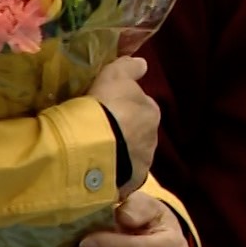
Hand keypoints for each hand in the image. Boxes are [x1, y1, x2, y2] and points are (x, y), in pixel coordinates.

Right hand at [89, 56, 157, 194]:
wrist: (92, 145)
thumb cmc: (105, 105)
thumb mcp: (115, 76)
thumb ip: (129, 69)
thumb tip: (142, 63)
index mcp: (151, 111)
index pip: (142, 107)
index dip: (126, 108)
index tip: (110, 109)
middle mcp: (153, 138)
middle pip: (138, 133)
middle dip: (124, 132)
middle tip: (101, 132)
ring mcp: (142, 163)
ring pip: (130, 156)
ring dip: (119, 153)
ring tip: (96, 153)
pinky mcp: (130, 183)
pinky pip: (122, 176)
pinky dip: (113, 173)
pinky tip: (97, 172)